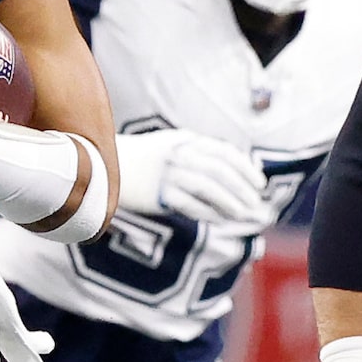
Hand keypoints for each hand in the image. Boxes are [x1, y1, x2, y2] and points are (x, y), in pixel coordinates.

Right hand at [116, 128, 268, 225]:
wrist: (102, 165)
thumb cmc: (142, 159)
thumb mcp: (172, 145)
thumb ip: (201, 152)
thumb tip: (239, 164)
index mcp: (185, 141)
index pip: (224, 153)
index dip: (246, 169)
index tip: (259, 184)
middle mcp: (178, 154)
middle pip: (220, 171)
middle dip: (243, 189)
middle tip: (256, 204)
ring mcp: (167, 174)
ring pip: (209, 188)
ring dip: (230, 203)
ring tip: (244, 215)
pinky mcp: (157, 194)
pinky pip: (190, 205)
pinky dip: (209, 213)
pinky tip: (221, 220)